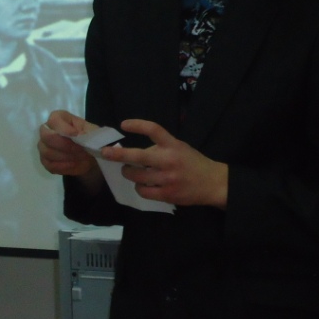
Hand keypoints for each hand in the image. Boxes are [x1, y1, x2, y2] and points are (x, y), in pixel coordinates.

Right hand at [37, 110, 100, 180]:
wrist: (90, 155)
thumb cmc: (90, 139)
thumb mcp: (94, 133)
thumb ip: (90, 133)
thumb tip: (82, 136)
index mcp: (59, 118)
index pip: (54, 120)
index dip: (64, 129)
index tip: (77, 135)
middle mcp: (47, 130)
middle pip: (46, 136)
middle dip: (64, 145)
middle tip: (80, 150)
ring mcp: (44, 145)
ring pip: (47, 152)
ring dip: (66, 157)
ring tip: (80, 157)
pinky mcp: (45, 160)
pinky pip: (49, 165)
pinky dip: (63, 167)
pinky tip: (74, 164)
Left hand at [100, 119, 227, 208]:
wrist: (213, 183)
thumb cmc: (193, 162)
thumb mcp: (179, 147)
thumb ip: (161, 147)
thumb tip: (135, 152)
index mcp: (172, 145)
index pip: (153, 129)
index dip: (137, 125)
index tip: (124, 124)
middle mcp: (169, 160)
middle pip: (138, 156)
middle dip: (118, 155)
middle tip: (105, 153)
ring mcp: (167, 178)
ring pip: (137, 176)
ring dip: (128, 172)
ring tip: (128, 171)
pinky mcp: (167, 194)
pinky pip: (144, 191)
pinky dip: (139, 187)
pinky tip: (141, 185)